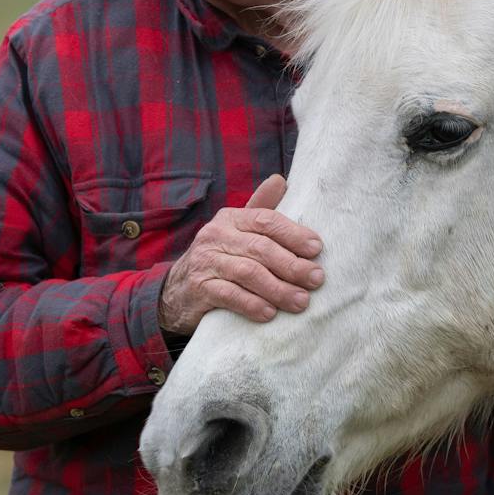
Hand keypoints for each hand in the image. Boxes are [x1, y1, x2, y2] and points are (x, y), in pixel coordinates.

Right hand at [157, 174, 324, 335]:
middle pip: (260, 248)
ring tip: (301, 301)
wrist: (176, 290)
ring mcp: (205, 262)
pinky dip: (252, 304)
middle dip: (292, 265)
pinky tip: (270, 313)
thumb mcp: (237, 230)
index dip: (293, 233)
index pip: (266, 220)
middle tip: (316, 279)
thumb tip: (280, 180)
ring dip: (278, 288)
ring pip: (248, 272)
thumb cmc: (220, 258)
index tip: (317, 249)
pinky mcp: (198, 288)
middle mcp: (215, 235)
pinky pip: (230, 295)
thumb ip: (260, 208)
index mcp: (230, 218)